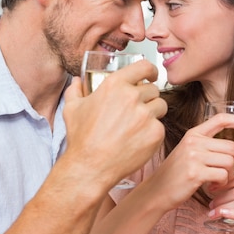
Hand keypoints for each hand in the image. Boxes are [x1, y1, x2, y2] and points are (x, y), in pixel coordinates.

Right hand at [63, 60, 166, 190]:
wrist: (91, 167)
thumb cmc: (82, 139)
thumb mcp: (72, 109)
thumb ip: (75, 90)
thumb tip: (77, 80)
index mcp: (115, 85)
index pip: (144, 67)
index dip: (150, 71)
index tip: (150, 75)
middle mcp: (132, 97)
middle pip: (153, 90)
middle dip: (147, 98)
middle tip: (137, 111)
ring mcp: (146, 115)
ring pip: (160, 106)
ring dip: (153, 113)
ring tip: (139, 125)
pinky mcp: (155, 133)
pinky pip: (160, 126)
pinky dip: (152, 132)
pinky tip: (138, 140)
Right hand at [144, 114, 233, 211]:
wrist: (156, 191)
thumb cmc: (175, 175)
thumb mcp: (188, 153)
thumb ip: (206, 146)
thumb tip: (233, 149)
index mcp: (193, 134)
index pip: (220, 119)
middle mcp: (193, 141)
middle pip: (232, 146)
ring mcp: (194, 157)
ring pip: (229, 162)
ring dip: (230, 175)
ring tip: (220, 182)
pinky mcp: (195, 173)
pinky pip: (223, 175)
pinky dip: (223, 184)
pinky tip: (213, 188)